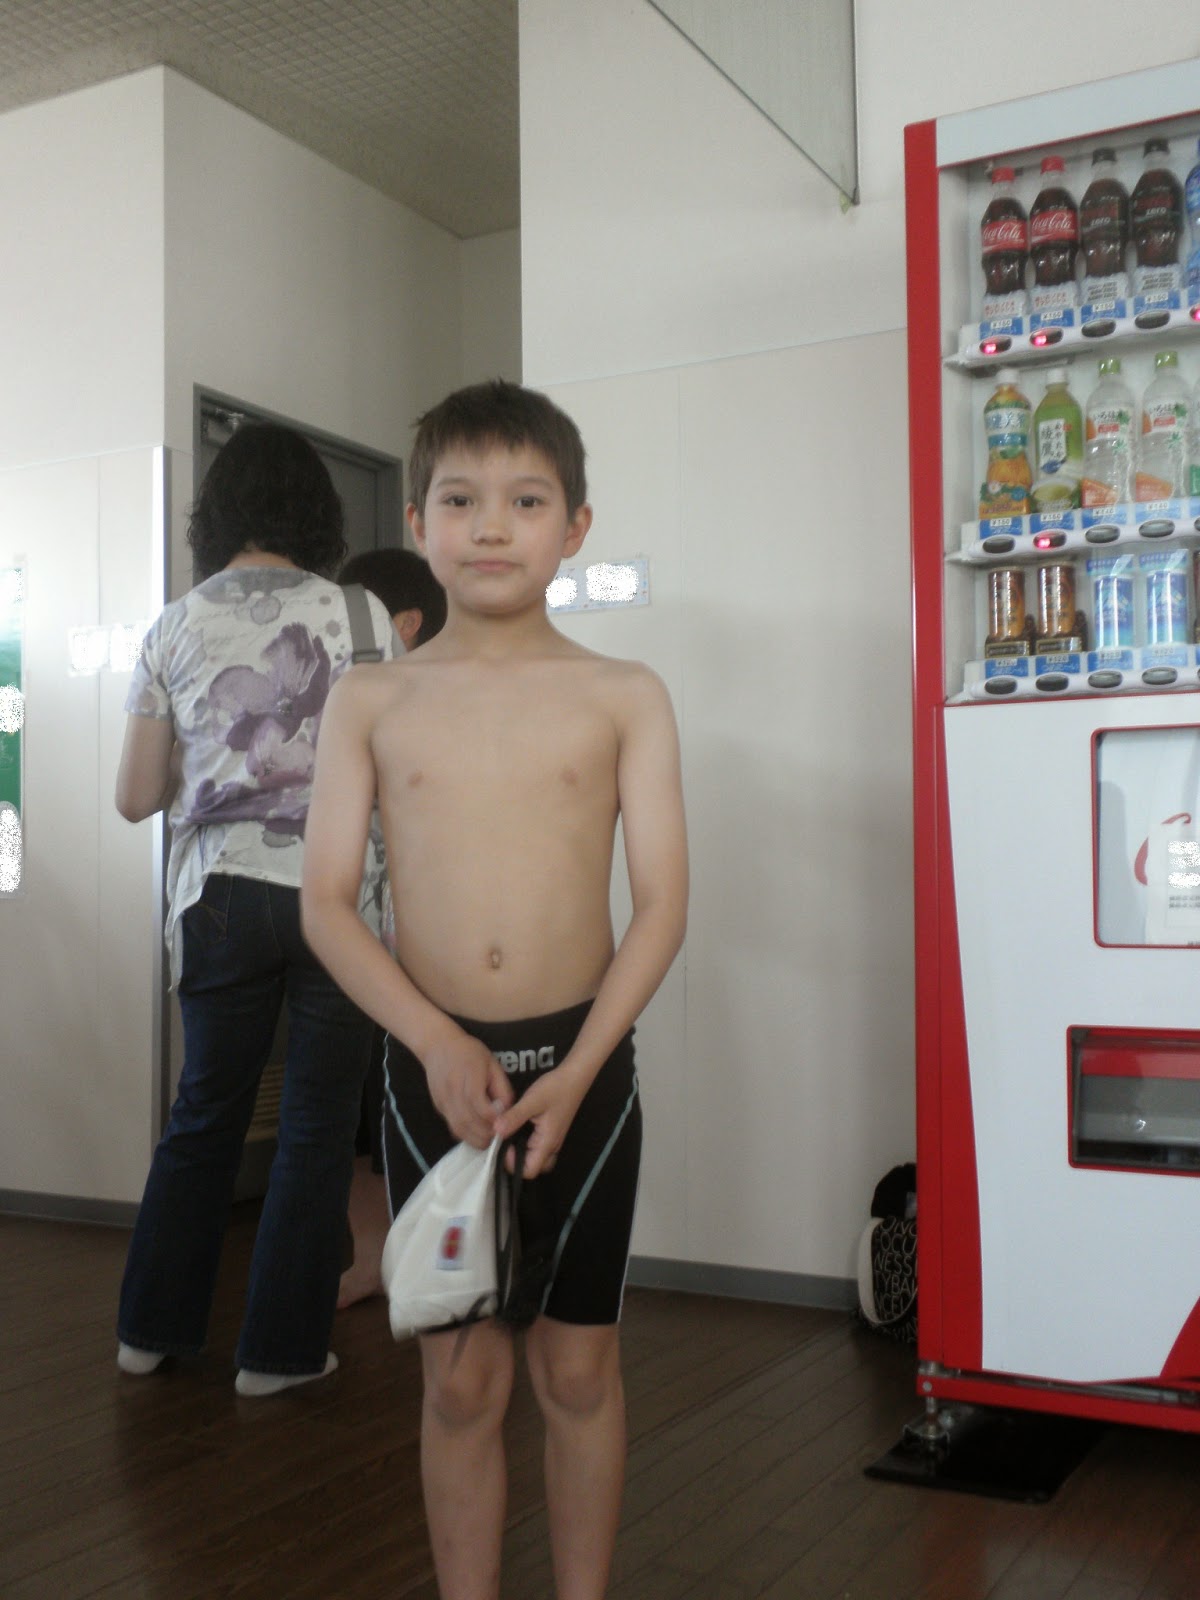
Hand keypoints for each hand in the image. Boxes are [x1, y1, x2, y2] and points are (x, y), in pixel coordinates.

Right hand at [423, 1029, 513, 1147]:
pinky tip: (476, 1134)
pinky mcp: (439, 1107)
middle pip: (467, 1121)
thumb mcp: (493, 1064)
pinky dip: (465, 1134)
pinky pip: (452, 1126)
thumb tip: (507, 1111)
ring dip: (474, 1139)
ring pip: (458, 1128)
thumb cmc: (470, 1052)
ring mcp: (443, 1100)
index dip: (493, 1119)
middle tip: (498, 1139)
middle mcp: (453, 1090)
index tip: (504, 1124)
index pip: (479, 1104)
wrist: (438, 1046)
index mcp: (469, 1075)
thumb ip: (501, 1088)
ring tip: (488, 1140)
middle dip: (484, 1134)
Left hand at [493, 1070, 585, 1179]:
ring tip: (511, 1136)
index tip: (503, 1145)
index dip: (513, 1163)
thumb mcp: (532, 1101)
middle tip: (506, 1143)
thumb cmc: (556, 1088)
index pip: (529, 1171)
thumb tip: (495, 1132)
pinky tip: (518, 1128)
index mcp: (547, 1143)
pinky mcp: (551, 1131)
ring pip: (537, 1158)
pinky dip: (527, 1144)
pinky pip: (538, 1146)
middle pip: (534, 1168)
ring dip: (523, 1153)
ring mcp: (553, 1139)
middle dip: (517, 1161)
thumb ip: (514, 1117)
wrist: (574, 1076)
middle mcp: (551, 1145)